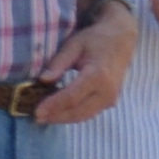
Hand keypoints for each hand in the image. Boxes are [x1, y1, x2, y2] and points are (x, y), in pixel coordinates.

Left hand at [29, 8, 139, 131]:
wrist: (121, 40)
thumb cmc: (95, 40)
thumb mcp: (74, 45)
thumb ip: (58, 63)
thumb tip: (42, 79)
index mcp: (98, 75)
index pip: (72, 96)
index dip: (53, 105)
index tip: (37, 112)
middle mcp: (107, 91)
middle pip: (78, 111)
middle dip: (56, 116)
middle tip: (36, 117)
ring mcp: (111, 98)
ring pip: (84, 116)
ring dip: (63, 118)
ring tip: (44, 117)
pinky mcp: (110, 102)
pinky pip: (89, 113)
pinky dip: (72, 115)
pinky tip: (57, 112)